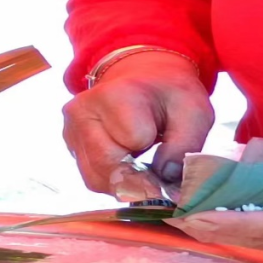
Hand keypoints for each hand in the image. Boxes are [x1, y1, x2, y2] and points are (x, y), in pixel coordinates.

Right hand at [63, 52, 212, 200]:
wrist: (141, 79)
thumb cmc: (168, 95)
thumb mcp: (193, 112)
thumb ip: (185, 147)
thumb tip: (165, 180)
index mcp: (114, 94)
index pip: (135, 140)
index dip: (156, 149)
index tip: (166, 142)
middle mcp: (82, 111)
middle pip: (108, 165)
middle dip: (139, 177)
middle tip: (159, 175)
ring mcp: (70, 129)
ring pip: (96, 179)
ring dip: (125, 182)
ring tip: (143, 166)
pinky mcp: (69, 145)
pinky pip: (91, 178)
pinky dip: (113, 180)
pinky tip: (127, 166)